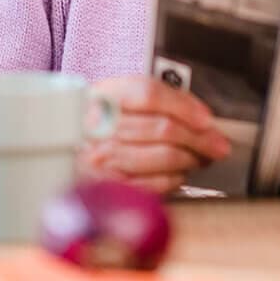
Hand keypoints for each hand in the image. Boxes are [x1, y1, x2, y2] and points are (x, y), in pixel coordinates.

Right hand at [81, 76, 230, 194]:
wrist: (62, 144)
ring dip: (191, 158)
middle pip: (163, 128)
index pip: (151, 95)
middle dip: (200, 137)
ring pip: (162, 156)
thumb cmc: (102, 118)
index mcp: (106, 94)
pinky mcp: (105, 186)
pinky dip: (174, 179)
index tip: (207, 118)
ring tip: (202, 156)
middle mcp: (99, 126)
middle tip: (217, 143)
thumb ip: (161, 97)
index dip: (185, 106)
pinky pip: (151, 184)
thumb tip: (200, 115)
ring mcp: (100, 158)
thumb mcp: (123, 93)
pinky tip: (180, 172)